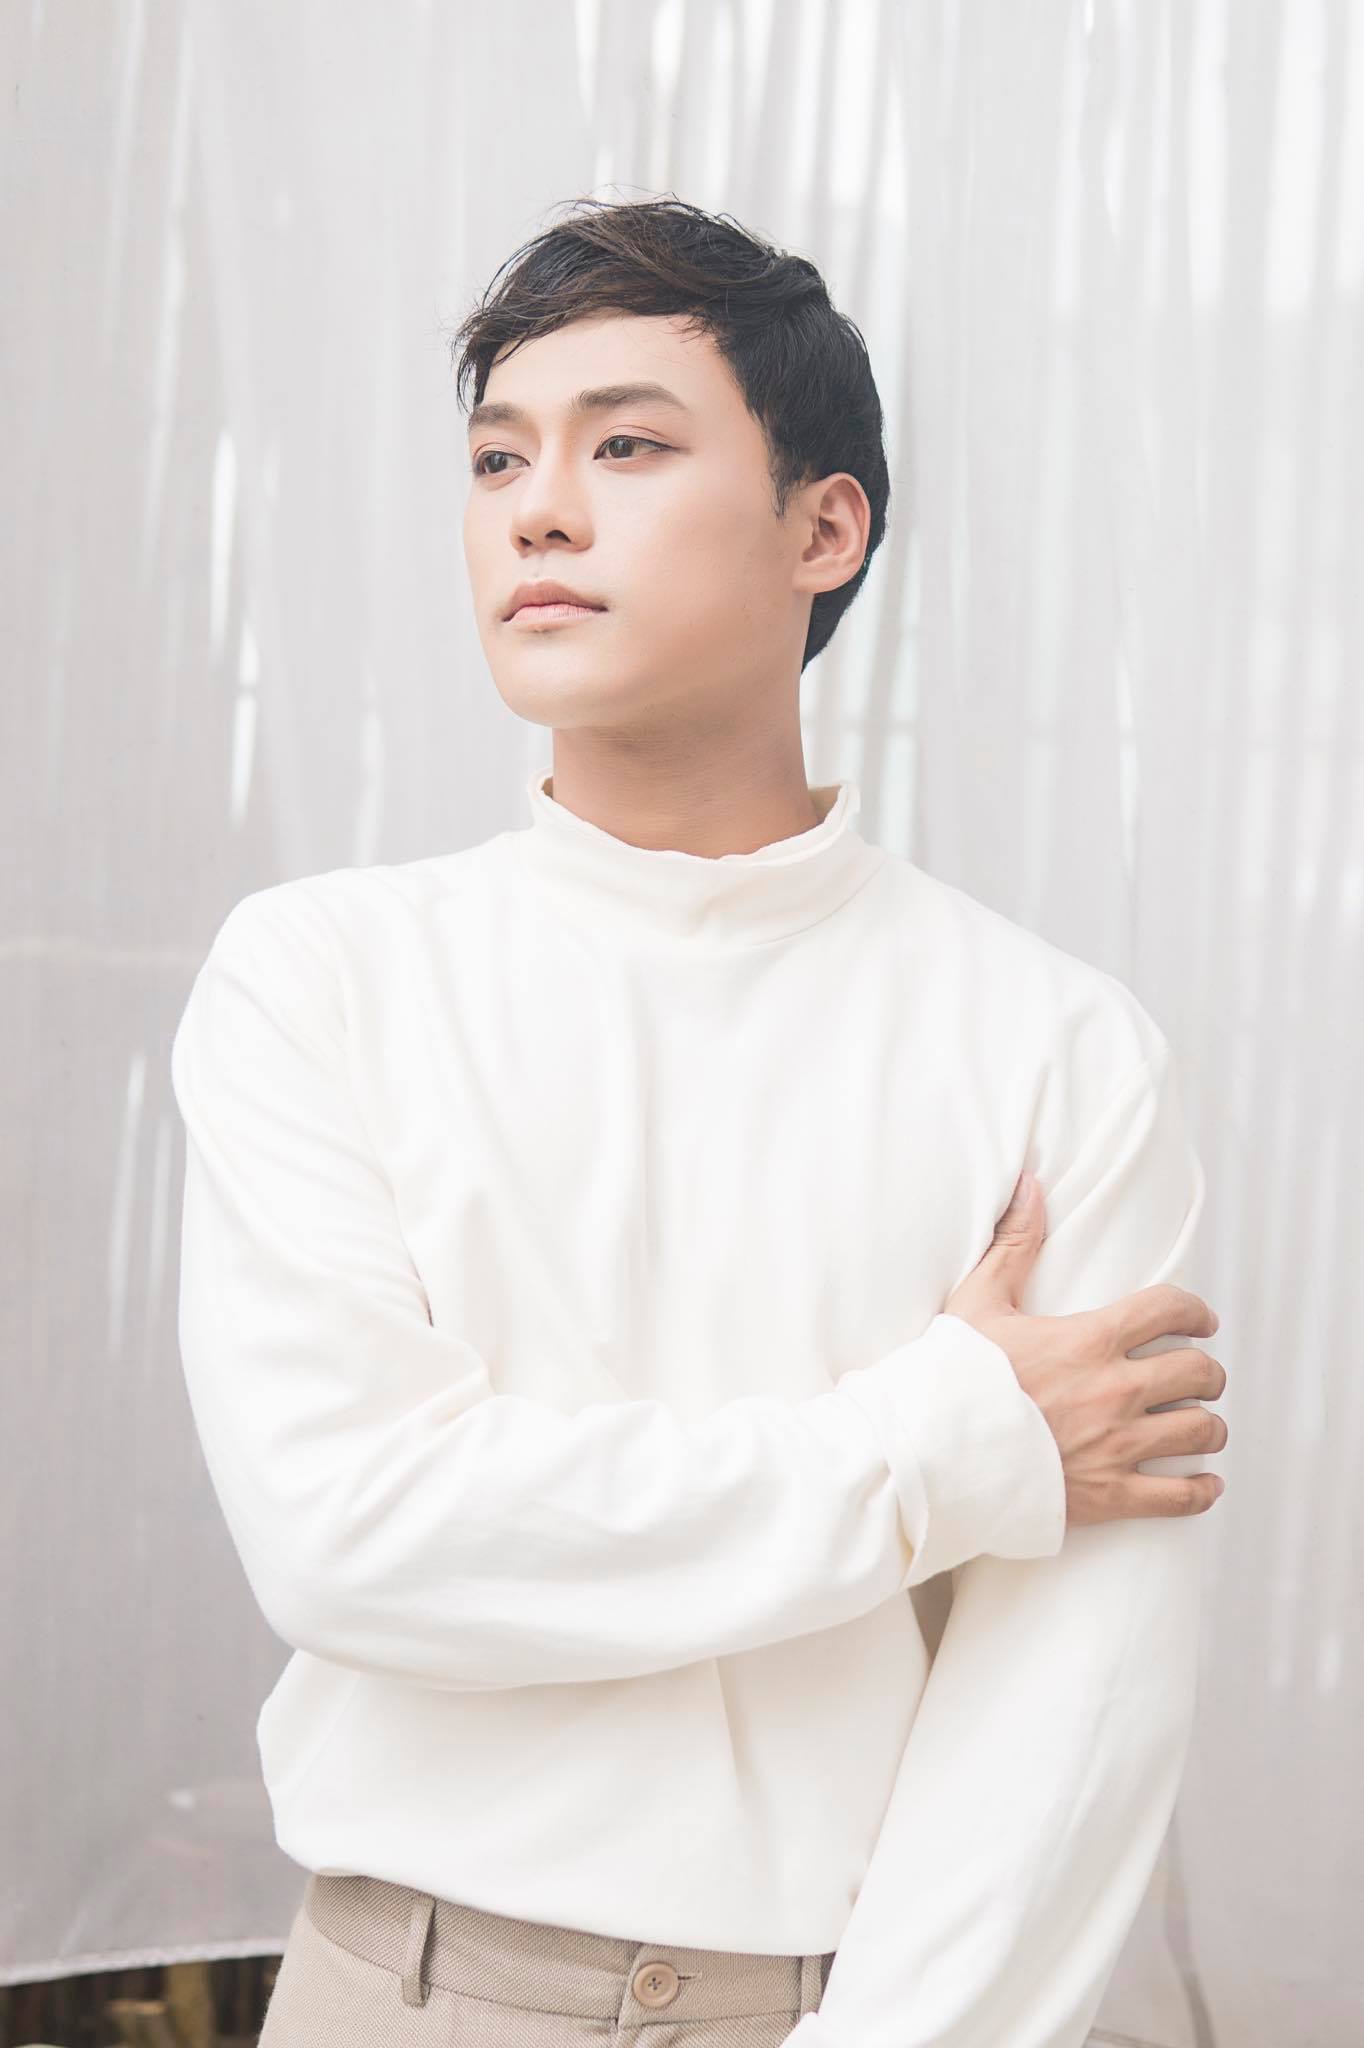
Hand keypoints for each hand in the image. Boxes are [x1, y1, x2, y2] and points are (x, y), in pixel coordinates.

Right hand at [942, 1172, 1226, 1523]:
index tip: (1201, 1319)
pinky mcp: (1111, 1495)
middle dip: (1206, 1371)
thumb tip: (1030, 1185)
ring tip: (1200, 1423)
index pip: (1170, 1310)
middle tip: (1199, 1375)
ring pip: (1200, 1431)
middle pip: (1198, 1372)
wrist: (932, 1453)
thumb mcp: (978, 1302)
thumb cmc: (952, 1377)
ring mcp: (1117, 1446)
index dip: (1195, 1311)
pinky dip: (1202, 1489)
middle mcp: (1115, 1391)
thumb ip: (1014, 1244)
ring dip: (1208, 1425)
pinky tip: (1204, 1481)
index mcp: (1090, 1340)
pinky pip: (1181, 1497)